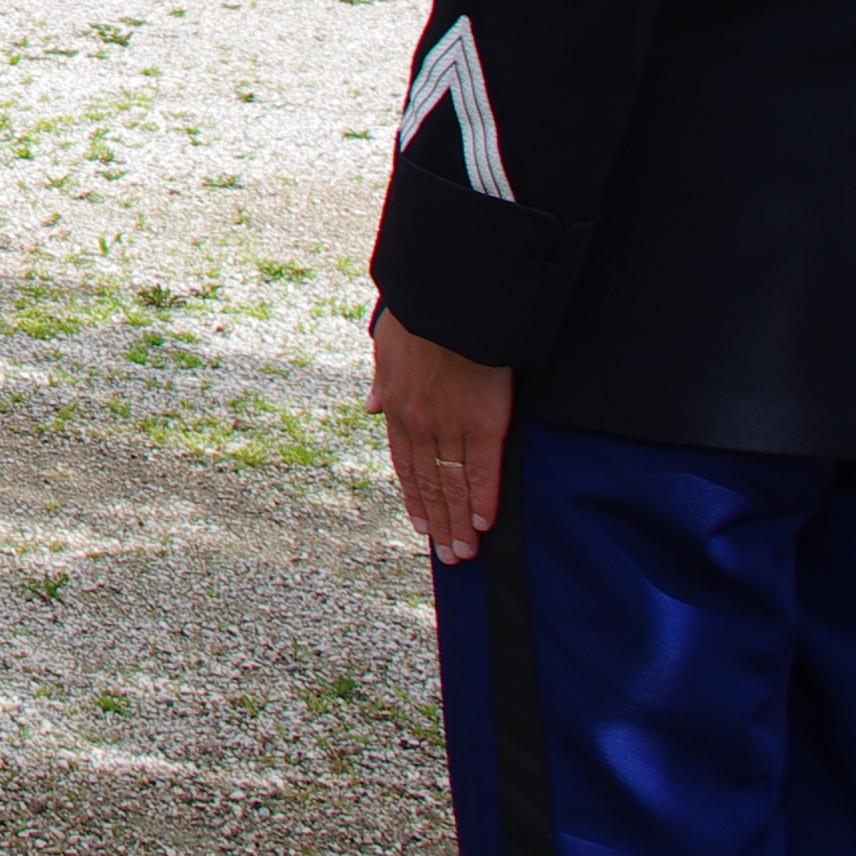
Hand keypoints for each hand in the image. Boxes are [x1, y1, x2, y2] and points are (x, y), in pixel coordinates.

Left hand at [369, 308, 511, 562]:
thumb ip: (381, 379)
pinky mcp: (484, 423)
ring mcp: (450, 426)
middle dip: (436, 522)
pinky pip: (483, 471)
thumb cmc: (421, 313)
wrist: (450, 299)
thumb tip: (371, 407)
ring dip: (458, 523)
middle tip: (446, 555)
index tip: (421, 523)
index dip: (414, 497)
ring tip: (464, 552)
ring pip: (453, 486)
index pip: (405, 464)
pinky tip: (484, 524)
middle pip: (427, 484)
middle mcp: (419, 424)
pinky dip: (483, 501)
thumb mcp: (386, 344)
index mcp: (397, 406)